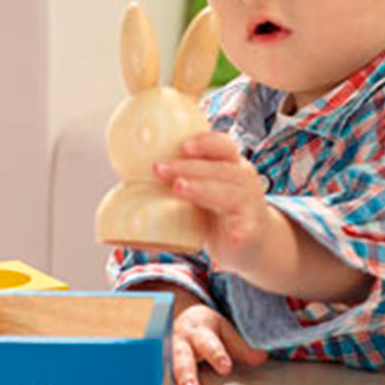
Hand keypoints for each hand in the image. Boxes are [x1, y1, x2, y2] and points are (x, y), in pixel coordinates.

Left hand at [154, 132, 271, 277]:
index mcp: (230, 164)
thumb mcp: (205, 186)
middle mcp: (242, 179)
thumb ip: (181, 176)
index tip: (182, 145)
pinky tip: (229, 235)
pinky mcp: (248, 230)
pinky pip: (243, 228)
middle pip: (218, 168)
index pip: (222, 145)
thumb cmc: (220, 208)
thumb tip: (131, 167)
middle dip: (187, 167)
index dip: (204, 143)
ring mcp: (247, 204)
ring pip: (227, 194)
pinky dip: (237, 229)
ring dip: (202, 189)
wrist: (253, 241)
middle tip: (159, 168)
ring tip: (179, 188)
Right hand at [170, 290, 266, 384]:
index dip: (217, 355)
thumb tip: (261, 358)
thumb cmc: (205, 327)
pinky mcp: (163, 364)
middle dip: (187, 375)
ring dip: (175, 383)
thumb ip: (240, 346)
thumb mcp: (223, 330)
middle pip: (183, 358)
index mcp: (198, 331)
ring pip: (169, 368)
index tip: (225, 368)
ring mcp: (169, 354)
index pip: (208, 344)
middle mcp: (181, 342)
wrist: (182, 317)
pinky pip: (161, 375)